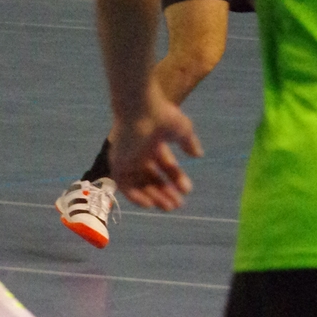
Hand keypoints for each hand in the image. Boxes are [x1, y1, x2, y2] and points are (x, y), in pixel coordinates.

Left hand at [109, 95, 202, 210]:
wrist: (141, 110)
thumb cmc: (162, 117)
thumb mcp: (182, 130)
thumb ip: (189, 143)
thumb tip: (198, 155)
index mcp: (153, 143)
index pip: (165, 166)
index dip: (176, 179)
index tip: (187, 189)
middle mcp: (139, 152)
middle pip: (152, 178)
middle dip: (166, 192)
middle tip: (179, 204)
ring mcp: (128, 158)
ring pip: (140, 184)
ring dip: (154, 196)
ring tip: (169, 207)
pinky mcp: (117, 163)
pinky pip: (124, 186)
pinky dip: (135, 196)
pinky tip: (150, 204)